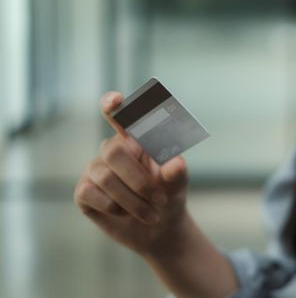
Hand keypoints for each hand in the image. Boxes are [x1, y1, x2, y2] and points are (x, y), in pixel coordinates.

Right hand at [74, 92, 190, 256]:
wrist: (159, 229)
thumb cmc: (168, 196)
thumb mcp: (178, 185)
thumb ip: (177, 172)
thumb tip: (177, 163)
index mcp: (136, 140)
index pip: (121, 116)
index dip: (114, 105)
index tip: (115, 100)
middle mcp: (112, 150)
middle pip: (113, 151)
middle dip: (139, 180)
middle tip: (160, 200)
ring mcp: (95, 170)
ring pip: (105, 178)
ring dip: (133, 201)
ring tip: (152, 214)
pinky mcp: (84, 191)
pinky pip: (92, 194)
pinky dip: (115, 208)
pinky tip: (126, 213)